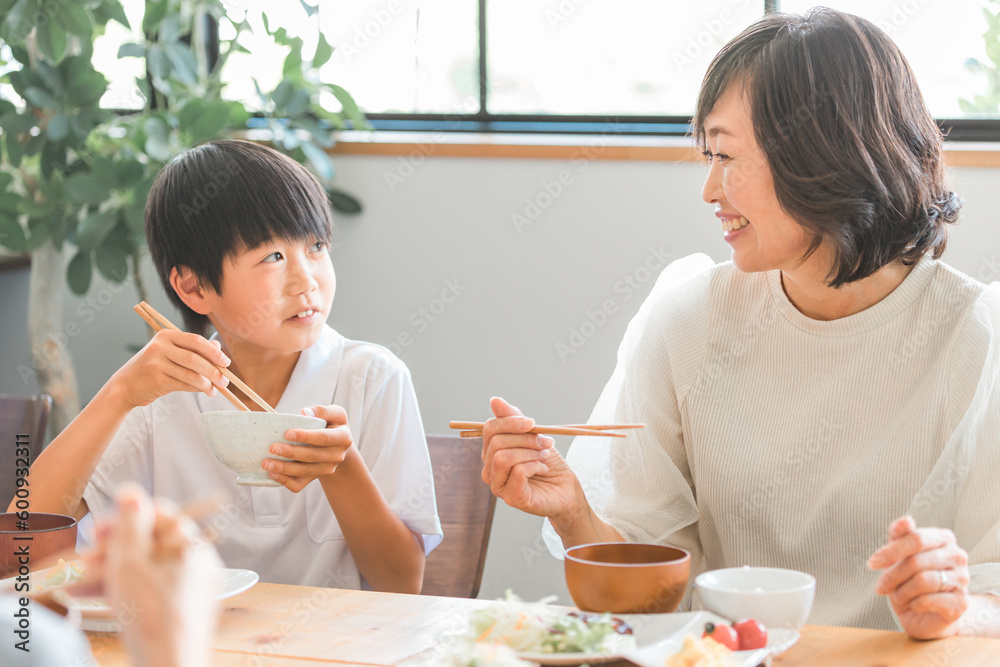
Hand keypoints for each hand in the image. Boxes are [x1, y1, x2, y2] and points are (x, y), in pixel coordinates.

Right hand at [84, 484, 221, 666]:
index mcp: (193, 545)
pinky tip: (94, 595)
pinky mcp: (180, 610)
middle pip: (151, 543)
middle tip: (87, 557)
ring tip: (80, 580)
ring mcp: (191, 588)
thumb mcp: (132, 562)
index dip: (127, 518)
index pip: (161, 515)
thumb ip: (131, 524)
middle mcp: (198, 563)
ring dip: (112, 570)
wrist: (170, 666)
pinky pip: (151, 590)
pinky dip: (125, 590)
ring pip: (147, 568)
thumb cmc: (154, 616)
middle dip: (114, 548)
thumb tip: (132, 492)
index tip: (100, 528)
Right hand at [110, 329, 230, 408]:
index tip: (226, 363)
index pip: (196, 341)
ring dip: (207, 383)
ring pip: (191, 373)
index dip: (214, 352)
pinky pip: (184, 384)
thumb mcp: (170, 353)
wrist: (125, 385)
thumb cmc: (153, 368)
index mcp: (166, 336)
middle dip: (214, 371)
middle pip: (195, 358)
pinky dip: (197, 389)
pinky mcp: (156, 379)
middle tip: (225, 381)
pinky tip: (205, 391)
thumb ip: (193, 349)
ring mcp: (156, 363)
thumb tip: (217, 346)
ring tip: (216, 389)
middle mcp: (160, 347)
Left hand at [264, 404, 353, 491]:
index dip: (306, 437)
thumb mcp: (335, 413)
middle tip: (272, 448)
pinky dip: (285, 481)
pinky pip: (299, 484)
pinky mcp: (314, 478)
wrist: (337, 446)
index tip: (288, 433)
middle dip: (291, 453)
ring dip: (284, 468)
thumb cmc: (332, 425)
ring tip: (267, 463)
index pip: (323, 438)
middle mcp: (337, 456)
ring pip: (304, 472)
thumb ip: (322, 410)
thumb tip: (305, 412)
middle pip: (312, 457)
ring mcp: (326, 469)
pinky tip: (272, 474)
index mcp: (343, 438)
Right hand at [481, 397, 584, 522]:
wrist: (565, 489)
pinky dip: (534, 465)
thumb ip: (513, 419)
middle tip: (545, 443)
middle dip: (525, 438)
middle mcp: (489, 470)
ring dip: (530, 452)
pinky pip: (518, 472)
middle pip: (496, 443)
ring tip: (544, 456)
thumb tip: (494, 400)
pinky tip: (542, 468)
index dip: (510, 422)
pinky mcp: (512, 498)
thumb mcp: (532, 436)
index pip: (489, 430)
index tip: (532, 423)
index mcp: (491, 453)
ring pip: (503, 458)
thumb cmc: (547, 463)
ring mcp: (498, 486)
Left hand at [869, 515, 969, 638]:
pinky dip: (914, 604)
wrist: (928, 613)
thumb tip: (906, 519)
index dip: (891, 551)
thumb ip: (900, 535)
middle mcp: (957, 556)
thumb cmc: (911, 578)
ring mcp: (962, 579)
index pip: (916, 538)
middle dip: (892, 576)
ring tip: (897, 596)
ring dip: (902, 591)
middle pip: (916, 561)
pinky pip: (928, 600)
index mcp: (944, 538)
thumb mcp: (900, 554)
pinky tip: (913, 605)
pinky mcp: (961, 602)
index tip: (873, 563)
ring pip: (922, 581)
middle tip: (880, 587)